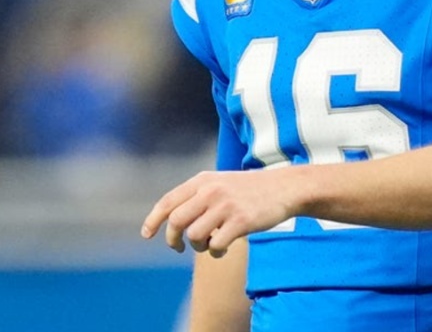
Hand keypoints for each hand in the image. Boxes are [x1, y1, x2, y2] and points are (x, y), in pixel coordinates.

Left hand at [141, 169, 295, 256]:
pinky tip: (224, 248)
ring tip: (210, 244)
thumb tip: (171, 221)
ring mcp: (226, 206)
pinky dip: (216, 251)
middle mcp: (211, 191)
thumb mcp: (220, 183)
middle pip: (176, 221)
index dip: (153, 220)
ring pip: (195, 236)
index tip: (146, 235)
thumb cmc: (249, 190)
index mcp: (203, 180)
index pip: (168, 201)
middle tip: (178, 248)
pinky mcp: (241, 221)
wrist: (284, 188)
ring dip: (198, 247)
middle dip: (172, 239)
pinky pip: (215, 245)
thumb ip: (197, 196)